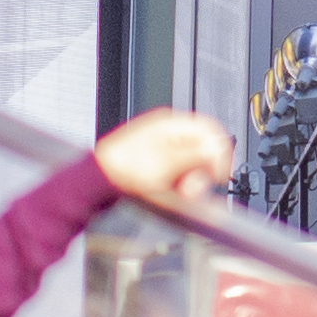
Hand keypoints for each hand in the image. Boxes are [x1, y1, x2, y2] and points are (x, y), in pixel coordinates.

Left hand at [95, 107, 234, 213]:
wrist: (97, 183)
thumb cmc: (121, 169)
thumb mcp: (166, 162)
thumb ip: (196, 155)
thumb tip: (218, 150)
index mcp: (171, 124)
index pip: (209, 130)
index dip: (219, 152)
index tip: (219, 172)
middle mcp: (168, 134)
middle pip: (203, 148)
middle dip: (202, 170)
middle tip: (193, 188)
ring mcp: (162, 148)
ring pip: (192, 163)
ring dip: (191, 180)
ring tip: (181, 192)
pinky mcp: (157, 164)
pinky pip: (179, 172)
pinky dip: (180, 183)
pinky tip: (172, 191)